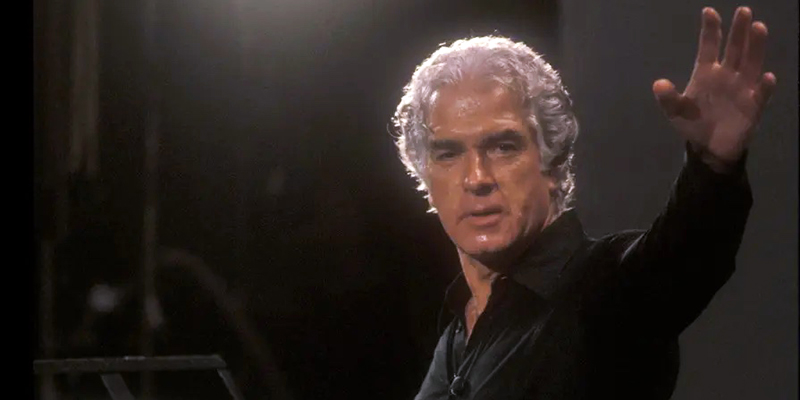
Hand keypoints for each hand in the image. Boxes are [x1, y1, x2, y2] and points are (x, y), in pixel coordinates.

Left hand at [652, 7, 775, 172]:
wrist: (709, 147)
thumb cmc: (693, 124)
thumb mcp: (675, 112)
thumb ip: (667, 98)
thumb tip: (659, 83)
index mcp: (706, 73)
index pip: (709, 47)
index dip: (710, 30)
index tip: (709, 11)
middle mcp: (727, 76)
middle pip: (734, 49)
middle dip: (738, 31)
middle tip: (743, 11)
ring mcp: (742, 89)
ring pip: (751, 63)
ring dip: (755, 47)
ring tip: (758, 28)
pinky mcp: (753, 106)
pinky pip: (761, 94)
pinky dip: (765, 86)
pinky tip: (767, 77)